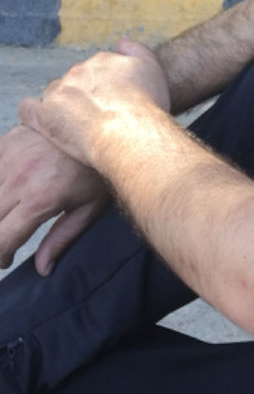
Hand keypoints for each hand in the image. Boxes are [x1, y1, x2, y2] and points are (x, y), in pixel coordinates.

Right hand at [0, 124, 108, 274]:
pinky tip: (9, 189)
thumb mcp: (88, 208)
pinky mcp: (7, 142)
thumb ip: (61, 238)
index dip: (0, 256)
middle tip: (6, 240)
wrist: (103, 125)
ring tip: (9, 215)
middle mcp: (19, 180)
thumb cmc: (97, 170)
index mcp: (39, 200)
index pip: (1, 239)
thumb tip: (43, 268)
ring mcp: (10, 158)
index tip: (6, 260)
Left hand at [18, 40, 170, 169]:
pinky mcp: (44, 114)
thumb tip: (122, 41)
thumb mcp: (152, 69)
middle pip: (76, 81)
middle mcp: (79, 70)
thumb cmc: (147, 106)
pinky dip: (33, 114)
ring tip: (75, 126)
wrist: (130, 134)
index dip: (105, 87)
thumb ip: (137, 50)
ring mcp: (60, 91)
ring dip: (61, 105)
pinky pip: (29, 109)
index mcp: (103, 60)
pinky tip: (43, 123)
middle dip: (84, 96)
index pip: (98, 69)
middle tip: (98, 118)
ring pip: (55, 94)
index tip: (113, 103)